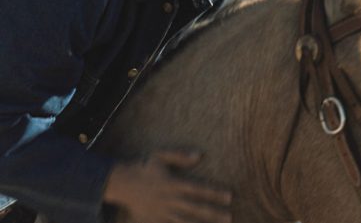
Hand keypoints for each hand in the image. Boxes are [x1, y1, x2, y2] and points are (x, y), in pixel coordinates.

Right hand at [103, 150, 231, 222]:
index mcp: (172, 183)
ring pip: (185, 221)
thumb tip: (199, 155)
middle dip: (212, 213)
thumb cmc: (143, 166)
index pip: (198, 189)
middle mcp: (169, 199)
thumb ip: (179, 156)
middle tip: (229, 217)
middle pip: (194, 208)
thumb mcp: (160, 156)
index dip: (213, 193)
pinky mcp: (154, 220)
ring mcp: (161, 212)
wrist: (120, 183)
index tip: (229, 196)